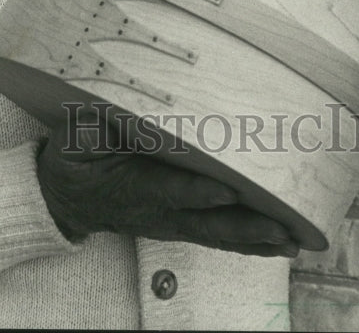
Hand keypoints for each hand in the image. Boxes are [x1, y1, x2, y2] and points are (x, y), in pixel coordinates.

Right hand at [37, 116, 299, 256]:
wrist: (66, 198)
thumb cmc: (74, 159)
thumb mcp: (74, 139)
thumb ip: (92, 130)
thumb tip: (106, 115)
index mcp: (132, 184)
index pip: (166, 189)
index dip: (195, 192)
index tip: (225, 191)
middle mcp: (157, 210)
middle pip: (204, 222)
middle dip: (244, 225)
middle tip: (281, 226)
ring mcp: (171, 222)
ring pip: (217, 234)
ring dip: (255, 238)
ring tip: (292, 239)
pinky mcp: (180, 224)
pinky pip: (218, 238)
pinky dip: (249, 243)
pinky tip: (280, 244)